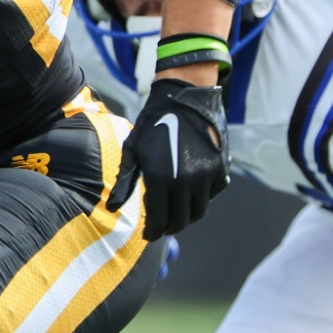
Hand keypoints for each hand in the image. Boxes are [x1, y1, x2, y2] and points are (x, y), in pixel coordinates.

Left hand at [104, 77, 229, 238]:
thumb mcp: (133, 149)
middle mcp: (186, 182)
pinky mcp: (220, 169)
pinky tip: (189, 193)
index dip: (153, 231)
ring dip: (187, 216)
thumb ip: (125, 181)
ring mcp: (206, 176)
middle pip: (181, 221)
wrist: (184, 97)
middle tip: (162, 225)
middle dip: (170, 227)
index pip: (159, 219)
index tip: (149, 234)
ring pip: (199, 211)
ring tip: (175, 212)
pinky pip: (212, 195)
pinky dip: (201, 199)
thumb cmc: (153, 123)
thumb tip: (112, 208)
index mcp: (161, 179)